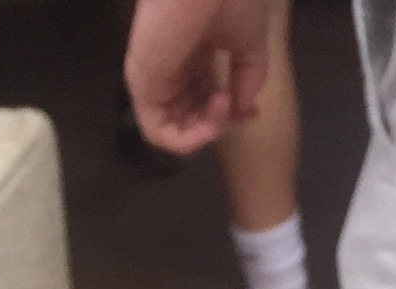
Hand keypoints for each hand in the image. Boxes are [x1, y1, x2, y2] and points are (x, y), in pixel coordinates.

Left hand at [125, 0, 270, 154]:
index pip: (203, 97)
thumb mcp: (249, 43)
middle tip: (240, 114)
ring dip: (207, 131)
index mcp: (191, 53)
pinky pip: (159, 132)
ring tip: (226, 107)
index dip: (230, 113)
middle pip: (189, 117)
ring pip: (173, 130)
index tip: (253, 112)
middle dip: (219, 125)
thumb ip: (249, 78)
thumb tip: (243, 110)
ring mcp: (154, 77)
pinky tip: (213, 119)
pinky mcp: (142, 86)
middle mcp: (170, 67)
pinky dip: (190, 138)